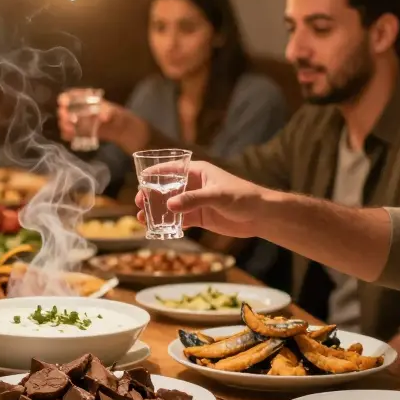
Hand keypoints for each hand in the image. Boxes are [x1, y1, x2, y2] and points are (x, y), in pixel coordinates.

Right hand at [56, 94, 148, 151]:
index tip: (62, 101)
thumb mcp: (125, 124)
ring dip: (71, 124)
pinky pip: (85, 132)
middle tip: (61, 117)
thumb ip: (114, 120)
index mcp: (105, 105)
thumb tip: (103, 116)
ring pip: (81, 121)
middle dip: (69, 112)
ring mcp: (99, 124)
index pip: (87, 96)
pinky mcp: (100, 135)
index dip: (74, 96)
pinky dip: (76, 133)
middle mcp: (100, 112)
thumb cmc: (135, 129)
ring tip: (62, 128)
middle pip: (81, 109)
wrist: (145, 142)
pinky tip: (67, 136)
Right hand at [135, 161, 268, 238]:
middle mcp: (194, 185)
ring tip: (142, 219)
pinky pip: (179, 220)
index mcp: (198, 172)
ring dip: (156, 211)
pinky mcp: (200, 217)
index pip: (171, 169)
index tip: (139, 179)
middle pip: (166, 189)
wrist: (260, 216)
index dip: (154, 173)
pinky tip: (157, 230)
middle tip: (138, 204)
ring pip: (170, 206)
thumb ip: (193, 200)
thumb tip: (169, 205)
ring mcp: (196, 202)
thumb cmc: (242, 197)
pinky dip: (168, 224)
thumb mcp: (217, 196)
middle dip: (151, 196)